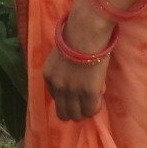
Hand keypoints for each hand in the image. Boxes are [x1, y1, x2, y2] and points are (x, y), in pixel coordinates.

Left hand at [42, 2, 113, 121]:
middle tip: (83, 104)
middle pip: (63, 113)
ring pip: (76, 115)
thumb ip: (63, 71)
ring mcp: (72, 91)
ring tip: (92, 101)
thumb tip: (74, 80)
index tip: (75, 94)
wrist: (86, 32)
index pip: (55, 98)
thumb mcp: (61, 56)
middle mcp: (57, 86)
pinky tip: (98, 99)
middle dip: (73, 111)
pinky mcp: (88, 93)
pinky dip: (95, 106)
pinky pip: (90, 109)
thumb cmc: (76, 37)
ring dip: (84, 110)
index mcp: (48, 76)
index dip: (67, 98)